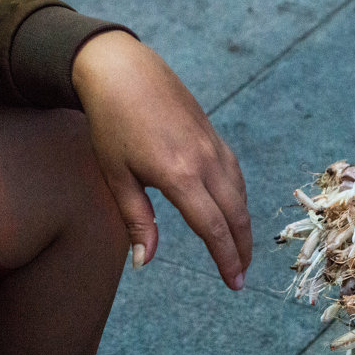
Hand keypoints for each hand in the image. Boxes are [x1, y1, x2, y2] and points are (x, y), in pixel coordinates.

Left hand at [72, 30, 251, 289]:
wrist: (125, 71)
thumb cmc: (111, 123)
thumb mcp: (116, 175)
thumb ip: (136, 220)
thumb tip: (146, 262)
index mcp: (180, 176)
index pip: (213, 228)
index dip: (226, 259)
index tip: (233, 283)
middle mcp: (206, 164)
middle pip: (236, 217)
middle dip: (242, 251)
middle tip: (240, 278)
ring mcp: (215, 149)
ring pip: (241, 198)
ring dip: (243, 228)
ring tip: (240, 251)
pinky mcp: (216, 139)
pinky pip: (237, 178)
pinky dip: (240, 202)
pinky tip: (234, 213)